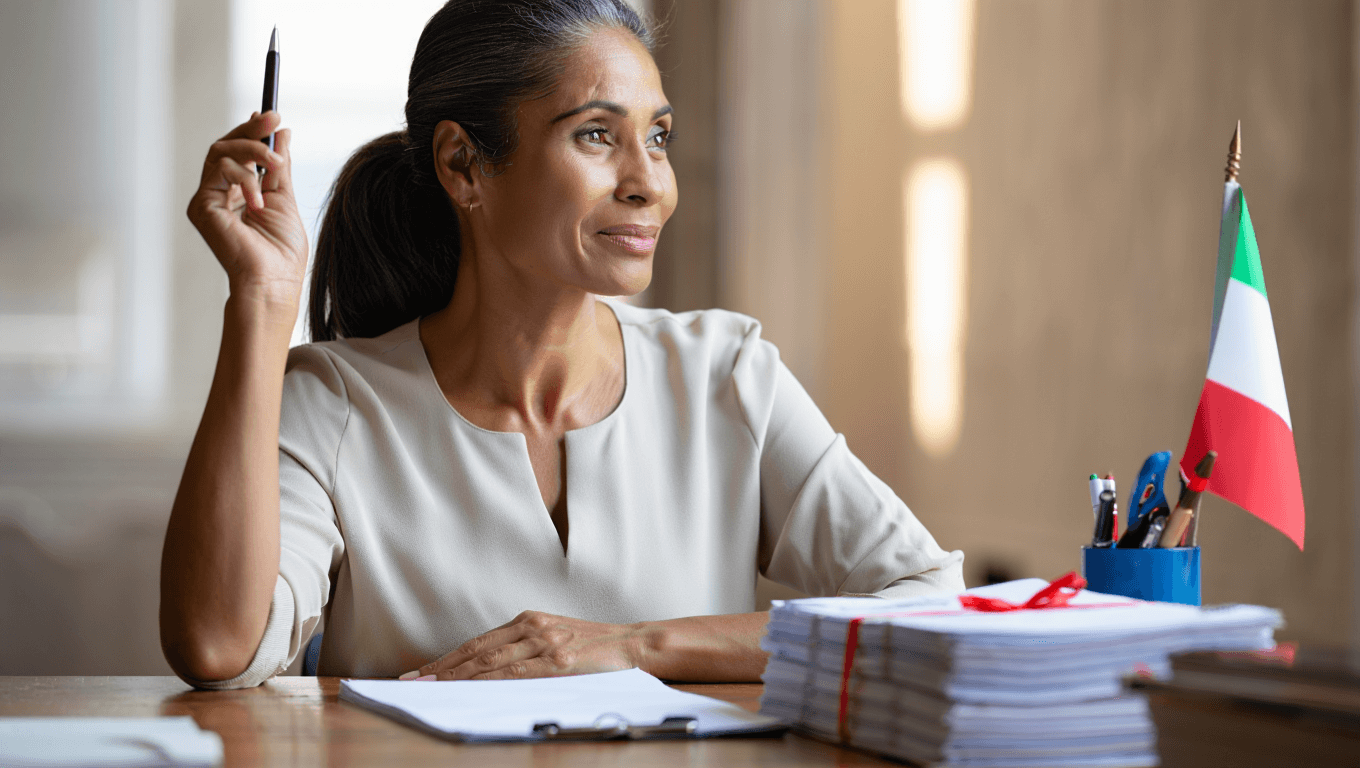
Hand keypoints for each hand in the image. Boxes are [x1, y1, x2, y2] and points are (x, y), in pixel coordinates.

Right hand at [187, 111, 307, 307]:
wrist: (273, 282)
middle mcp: (218, 196)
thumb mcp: (284, 198)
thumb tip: (282, 133)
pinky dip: (244, 176)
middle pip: (225, 147)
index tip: (272, 117)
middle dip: (251, 130)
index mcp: (237, 195)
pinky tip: (259, 199)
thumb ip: (278, 166)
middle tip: (273, 117)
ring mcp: (207, 200)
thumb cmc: (281, 253)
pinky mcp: (201, 205)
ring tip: (276, 165)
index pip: (239, 154)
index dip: (252, 132)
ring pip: (221, 152)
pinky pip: (219, 169)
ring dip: (253, 151)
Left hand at [400, 611, 643, 680]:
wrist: (635, 643)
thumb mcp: (556, 639)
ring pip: (490, 661)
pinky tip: (470, 689)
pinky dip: (489, 682)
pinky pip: (516, 673)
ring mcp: (545, 643)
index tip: (422, 673)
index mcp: (529, 620)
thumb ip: (526, 650)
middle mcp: (532, 627)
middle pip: (476, 651)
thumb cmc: (597, 646)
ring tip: (430, 689)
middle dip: (441, 668)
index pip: (478, 642)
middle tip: (412, 682)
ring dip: (456, 677)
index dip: (447, 658)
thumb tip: (490, 673)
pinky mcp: (558, 661)